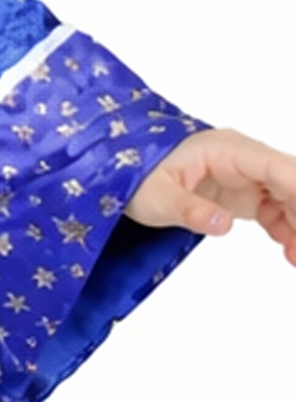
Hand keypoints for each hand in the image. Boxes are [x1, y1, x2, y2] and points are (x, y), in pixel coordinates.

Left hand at [125, 128, 295, 265]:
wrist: (122, 175)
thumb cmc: (136, 176)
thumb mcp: (156, 197)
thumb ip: (189, 209)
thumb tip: (223, 224)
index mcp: (224, 149)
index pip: (273, 165)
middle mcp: (242, 158)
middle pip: (288, 181)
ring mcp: (245, 176)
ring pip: (287, 196)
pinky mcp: (242, 194)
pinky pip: (276, 210)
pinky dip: (288, 230)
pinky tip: (291, 252)